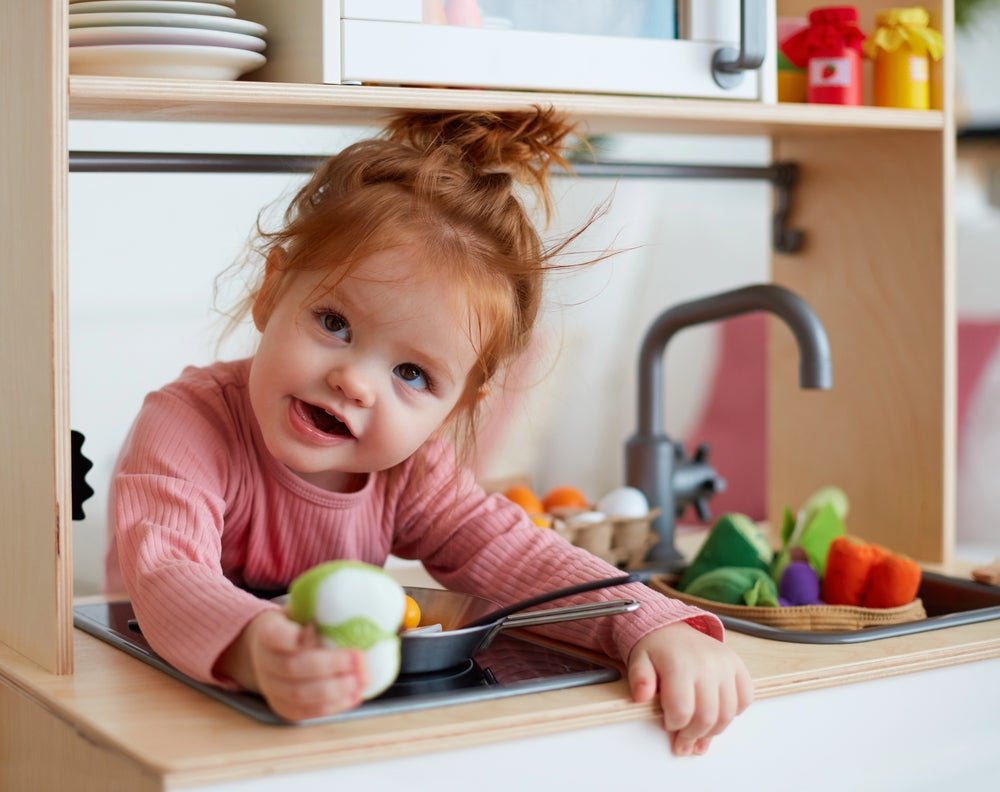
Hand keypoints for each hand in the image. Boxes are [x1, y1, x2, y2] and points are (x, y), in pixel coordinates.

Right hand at [217, 609, 367, 720]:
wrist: (265, 651)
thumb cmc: (293, 624)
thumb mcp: (300, 606)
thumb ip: (323, 597)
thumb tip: (362, 574)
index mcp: (267, 632)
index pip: (276, 636)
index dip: (295, 637)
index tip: (316, 630)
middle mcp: (264, 663)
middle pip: (294, 668)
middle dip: (329, 665)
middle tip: (358, 658)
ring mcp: (272, 689)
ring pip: (301, 695)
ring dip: (335, 689)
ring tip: (361, 679)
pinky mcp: (283, 707)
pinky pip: (307, 713)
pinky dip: (332, 706)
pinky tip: (354, 694)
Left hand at [627, 622, 752, 756]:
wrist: (671, 628)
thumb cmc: (656, 649)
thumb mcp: (638, 660)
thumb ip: (640, 680)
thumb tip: (641, 697)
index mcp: (680, 664)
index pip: (682, 710)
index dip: (674, 726)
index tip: (668, 726)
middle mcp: (707, 664)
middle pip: (707, 716)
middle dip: (693, 736)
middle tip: (684, 743)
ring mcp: (725, 665)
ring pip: (728, 713)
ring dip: (713, 731)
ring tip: (700, 737)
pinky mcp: (738, 666)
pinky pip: (745, 699)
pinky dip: (733, 713)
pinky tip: (717, 716)